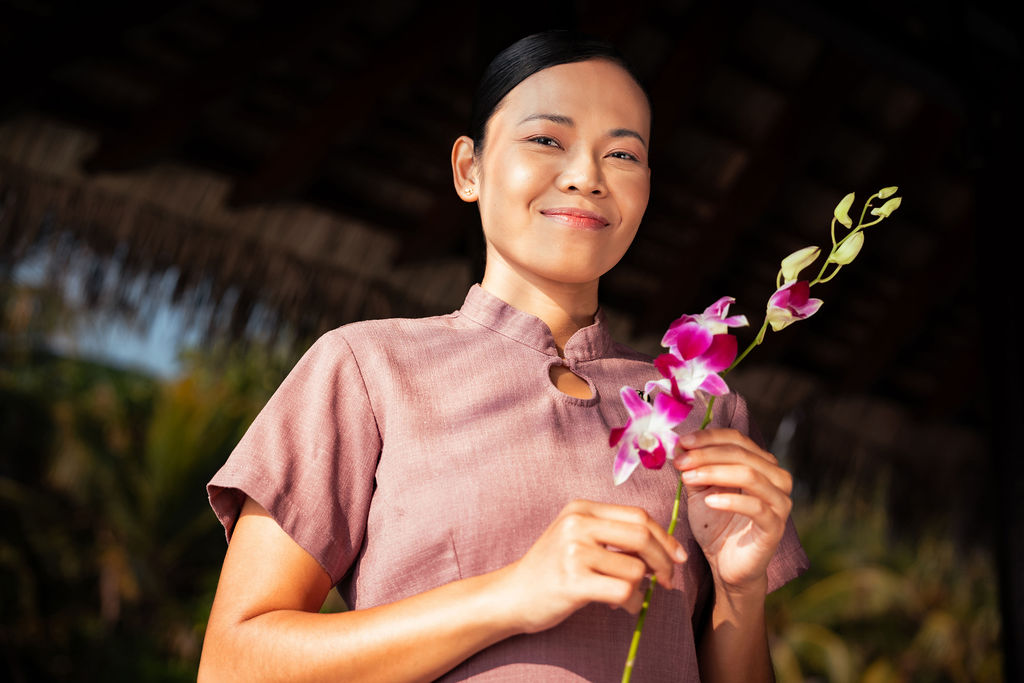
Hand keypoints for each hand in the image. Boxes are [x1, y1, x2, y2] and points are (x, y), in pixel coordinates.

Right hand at [497, 499, 686, 633]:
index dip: (665, 537)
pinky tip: (622, 607)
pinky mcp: (573, 581)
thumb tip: (664, 548)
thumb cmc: (552, 568)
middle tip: (667, 580)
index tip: (677, 557)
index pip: (639, 516)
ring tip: (629, 596)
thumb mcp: (578, 538)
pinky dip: (631, 603)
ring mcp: (573, 552)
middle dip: (664, 561)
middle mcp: (577, 523)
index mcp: (581, 508)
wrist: (512, 594)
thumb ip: (613, 535)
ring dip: (642, 588)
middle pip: (642, 536)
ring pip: (635, 568)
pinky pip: (623, 591)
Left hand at [673, 429, 792, 592]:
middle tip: (680, 461)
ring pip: (750, 475)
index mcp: (761, 463)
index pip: (737, 439)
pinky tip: (709, 502)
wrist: (725, 564)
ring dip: (714, 472)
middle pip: (741, 453)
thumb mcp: (700, 489)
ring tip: (688, 478)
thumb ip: (693, 467)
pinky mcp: (776, 526)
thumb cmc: (716, 523)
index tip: (682, 442)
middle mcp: (776, 478)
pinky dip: (730, 500)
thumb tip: (679, 443)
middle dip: (706, 454)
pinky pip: (756, 507)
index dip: (708, 437)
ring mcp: (779, 502)